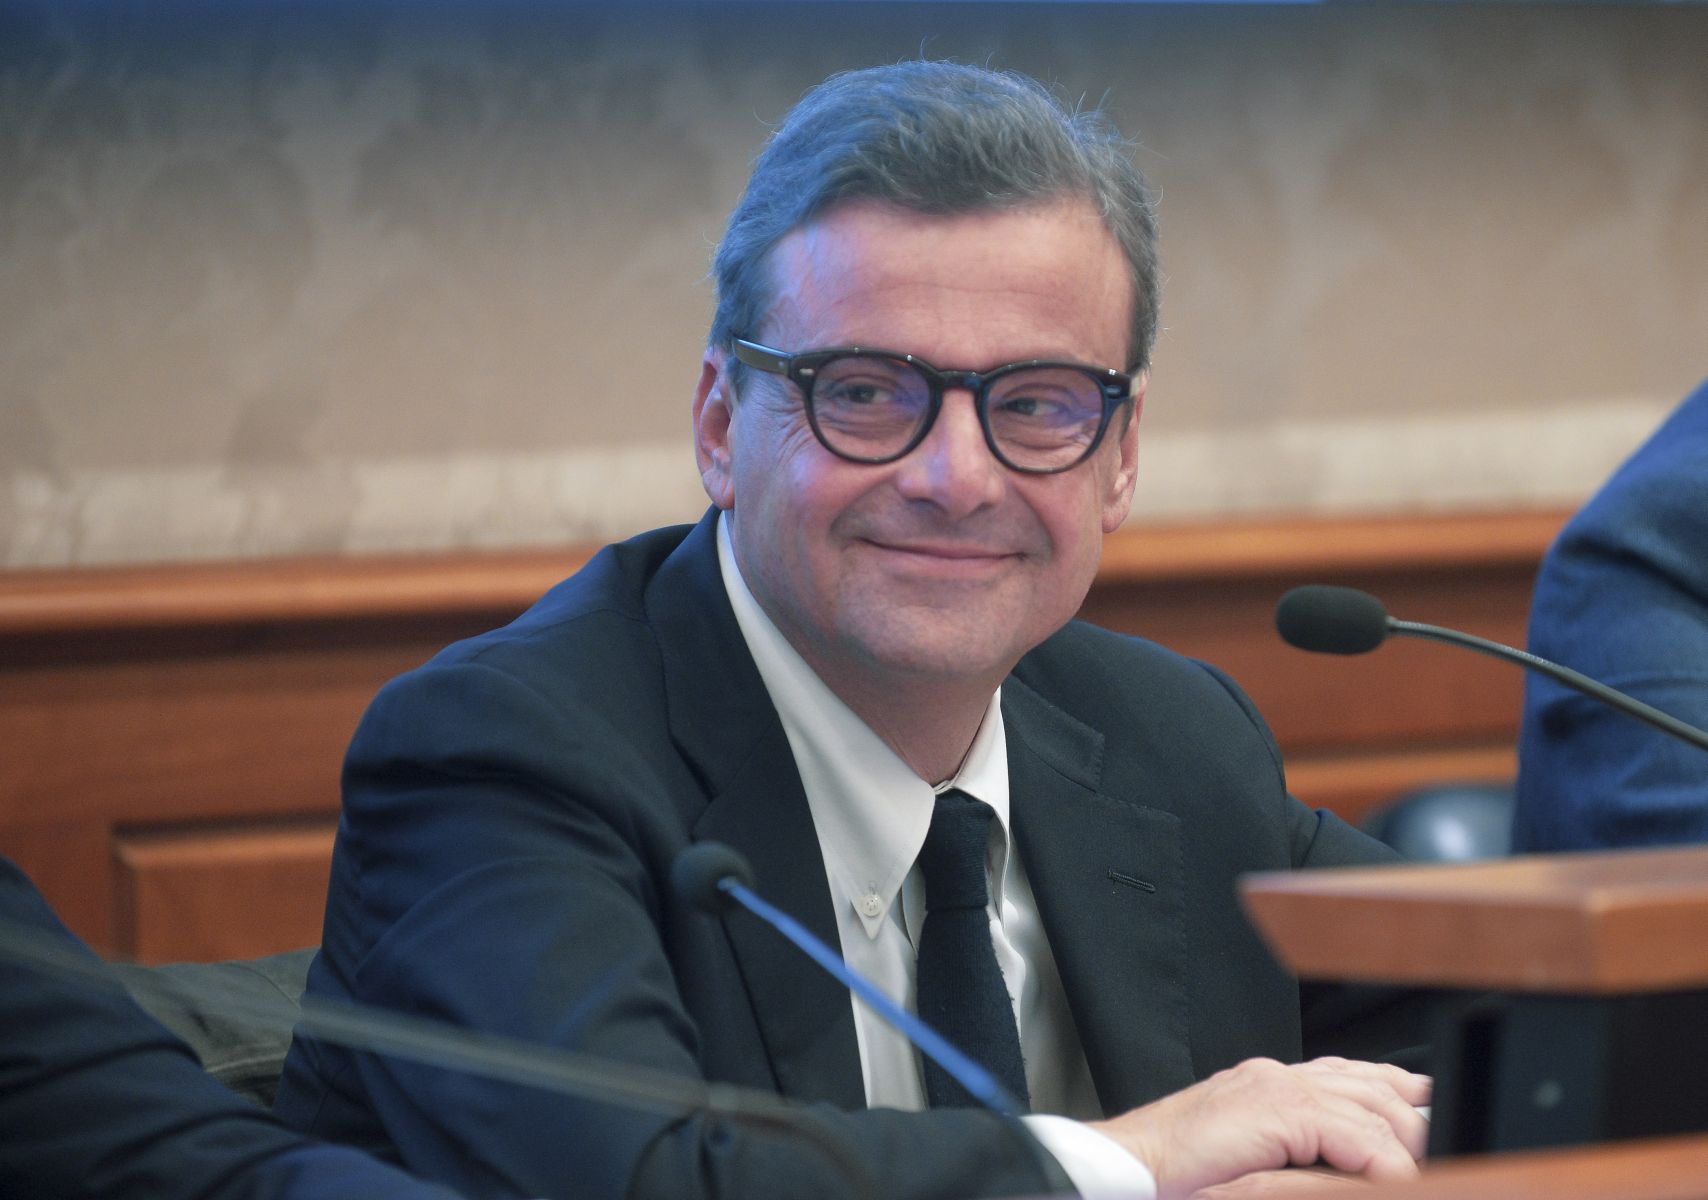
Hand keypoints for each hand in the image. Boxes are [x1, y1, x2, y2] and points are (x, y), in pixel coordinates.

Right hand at [1088, 1056, 1430, 1199]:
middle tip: (1443, 1150)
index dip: (1398, 1094)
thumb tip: (1347, 1169)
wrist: (1127, 1167)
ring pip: (1372, 1108)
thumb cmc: (1175, 1172)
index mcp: (1269, 1081)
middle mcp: (1276, 1074)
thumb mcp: (1249, 1157)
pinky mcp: (1277, 1112)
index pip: (1353, 1074)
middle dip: (1415, 1117)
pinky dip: (1382, 1163)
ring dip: (1406, 1146)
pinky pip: (1353, 1136)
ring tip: (1423, 1171)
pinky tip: (1395, 1181)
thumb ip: (1293, 1151)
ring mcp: (1276, 1088)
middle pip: (1374, 1084)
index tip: (1429, 1118)